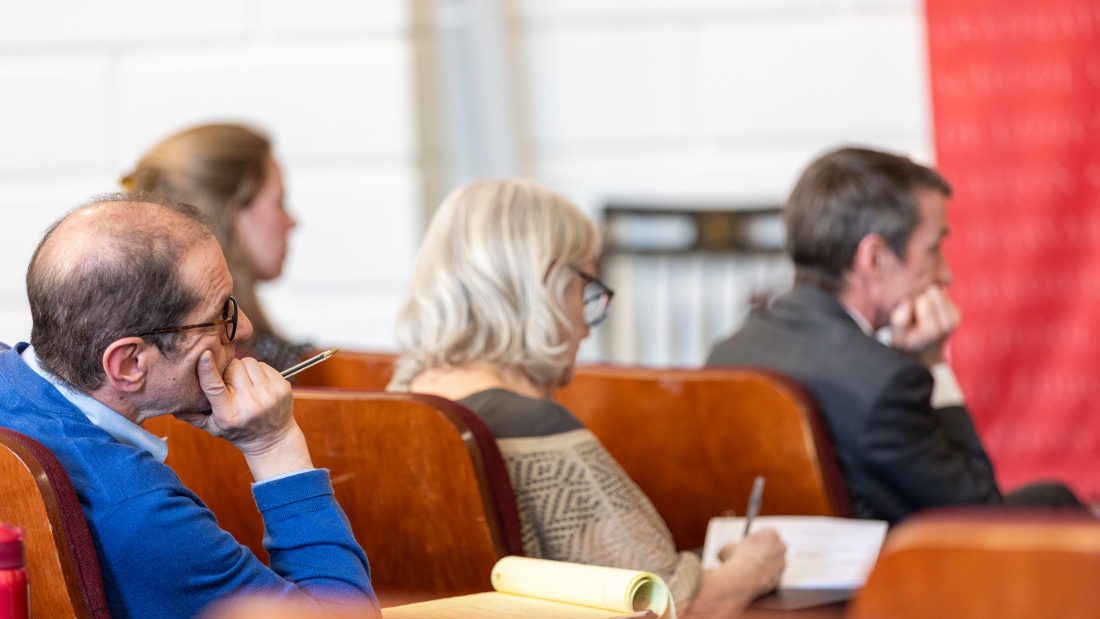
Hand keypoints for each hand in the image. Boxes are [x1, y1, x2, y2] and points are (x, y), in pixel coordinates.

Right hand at [175, 351, 310, 479]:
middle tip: (229, 383)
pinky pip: (264, 365)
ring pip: (248, 362)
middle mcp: (250, 404)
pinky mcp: (283, 387)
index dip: (208, 369)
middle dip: (228, 371)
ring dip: (243, 369)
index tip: (204, 354)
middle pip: (232, 367)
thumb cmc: (239, 432)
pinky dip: (258, 371)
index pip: (215, 387)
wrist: (272, 439)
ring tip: (244, 384)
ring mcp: (269, 395)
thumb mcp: (213, 428)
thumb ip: (192, 415)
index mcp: (229, 414)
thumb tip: (169, 404)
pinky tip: (257, 385)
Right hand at [719, 529, 785, 596]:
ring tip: (747, 571)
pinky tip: (751, 580)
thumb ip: (732, 547)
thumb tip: (727, 552)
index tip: (744, 547)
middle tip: (747, 558)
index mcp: (771, 533)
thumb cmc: (737, 558)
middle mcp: (780, 547)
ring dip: (762, 567)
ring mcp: (782, 564)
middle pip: (770, 549)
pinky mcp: (780, 579)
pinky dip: (762, 580)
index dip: (752, 541)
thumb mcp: (727, 547)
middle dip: (760, 553)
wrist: (744, 577)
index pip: (763, 535)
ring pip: (771, 564)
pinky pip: (770, 578)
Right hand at [890, 285, 960, 365]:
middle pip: (933, 292)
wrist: (924, 352)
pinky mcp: (957, 314)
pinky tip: (929, 313)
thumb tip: (908, 301)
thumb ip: (899, 319)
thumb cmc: (907, 342)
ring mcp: (955, 319)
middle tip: (915, 314)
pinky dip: (934, 301)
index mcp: (932, 331)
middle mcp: (947, 325)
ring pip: (939, 291)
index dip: (912, 303)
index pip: (923, 300)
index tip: (909, 317)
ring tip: (922, 314)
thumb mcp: (896, 336)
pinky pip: (943, 294)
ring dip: (928, 299)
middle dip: (921, 298)